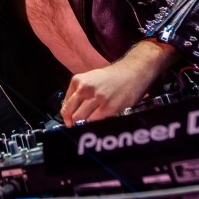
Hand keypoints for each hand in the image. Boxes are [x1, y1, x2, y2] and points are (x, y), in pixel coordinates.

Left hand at [60, 39, 177, 126]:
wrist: (133, 71)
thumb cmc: (112, 77)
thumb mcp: (90, 78)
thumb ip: (78, 92)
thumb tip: (69, 112)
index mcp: (78, 81)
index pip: (65, 105)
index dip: (66, 116)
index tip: (69, 122)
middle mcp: (85, 89)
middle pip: (71, 114)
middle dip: (73, 122)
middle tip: (77, 127)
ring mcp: (97, 99)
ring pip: (81, 119)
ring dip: (83, 124)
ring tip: (88, 126)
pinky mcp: (109, 108)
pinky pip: (95, 122)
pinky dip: (94, 125)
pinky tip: (98, 122)